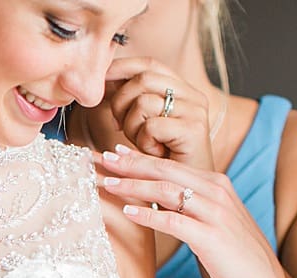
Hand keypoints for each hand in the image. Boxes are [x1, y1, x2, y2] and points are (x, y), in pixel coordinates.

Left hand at [95, 58, 216, 169]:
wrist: (189, 192)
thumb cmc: (163, 163)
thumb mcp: (145, 128)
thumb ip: (132, 104)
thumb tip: (104, 81)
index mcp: (183, 91)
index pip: (149, 65)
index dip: (122, 68)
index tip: (101, 80)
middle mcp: (193, 96)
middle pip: (143, 80)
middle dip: (120, 102)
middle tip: (119, 126)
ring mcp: (195, 112)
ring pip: (143, 102)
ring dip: (131, 127)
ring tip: (142, 144)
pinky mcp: (194, 130)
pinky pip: (151, 126)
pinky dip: (143, 141)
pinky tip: (154, 153)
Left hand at [98, 145, 284, 277]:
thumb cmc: (230, 254)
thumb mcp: (211, 219)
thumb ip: (191, 204)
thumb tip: (160, 197)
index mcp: (217, 183)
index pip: (172, 164)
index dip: (140, 157)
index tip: (114, 152)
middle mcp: (217, 191)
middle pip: (166, 171)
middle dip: (131, 164)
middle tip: (102, 158)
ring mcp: (215, 212)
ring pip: (167, 190)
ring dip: (133, 185)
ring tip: (107, 183)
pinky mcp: (210, 236)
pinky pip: (173, 221)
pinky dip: (148, 215)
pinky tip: (127, 211)